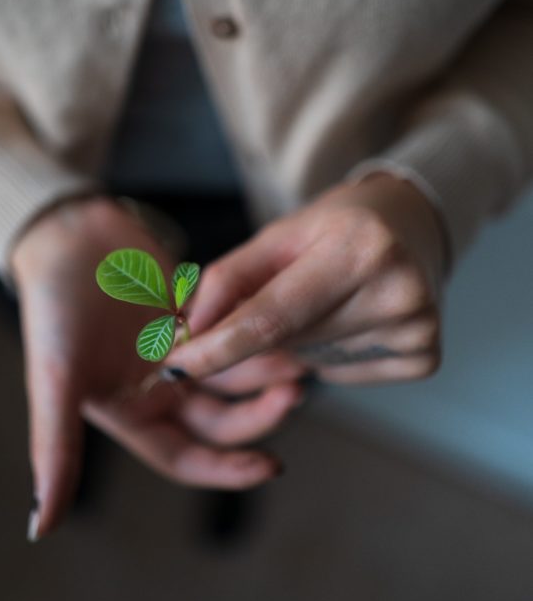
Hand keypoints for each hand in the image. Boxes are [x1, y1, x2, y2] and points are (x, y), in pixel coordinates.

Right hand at [10, 196, 304, 539]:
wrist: (63, 235)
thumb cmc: (53, 311)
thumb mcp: (56, 382)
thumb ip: (54, 452)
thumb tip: (38, 529)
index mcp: (129, 414)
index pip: (188, 458)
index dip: (228, 469)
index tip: (272, 466)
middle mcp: (157, 389)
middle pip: (221, 419)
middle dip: (259, 413)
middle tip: (294, 393)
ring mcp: (177, 350)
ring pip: (233, 374)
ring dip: (265, 372)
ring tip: (300, 362)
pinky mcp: (191, 312)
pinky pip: (233, 329)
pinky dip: (255, 330)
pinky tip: (284, 322)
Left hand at [161, 173, 448, 385]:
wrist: (412, 226)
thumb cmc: (336, 227)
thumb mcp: (278, 237)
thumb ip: (228, 281)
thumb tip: (189, 334)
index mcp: (359, 248)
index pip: (272, 318)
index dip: (217, 347)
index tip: (175, 366)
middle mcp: (397, 290)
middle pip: (288, 342)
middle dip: (259, 334)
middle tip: (282, 293)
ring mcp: (418, 328)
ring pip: (312, 362)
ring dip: (298, 342)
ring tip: (328, 298)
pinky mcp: (425, 356)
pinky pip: (343, 375)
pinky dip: (331, 355)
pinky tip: (352, 318)